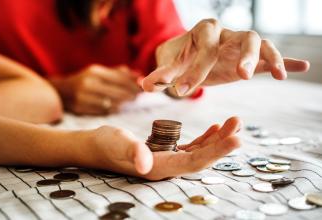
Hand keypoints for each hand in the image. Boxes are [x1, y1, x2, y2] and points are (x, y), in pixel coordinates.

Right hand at [54, 65, 140, 114]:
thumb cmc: (87, 80)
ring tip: (129, 104)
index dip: (133, 85)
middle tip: (138, 98)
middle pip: (117, 92)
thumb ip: (120, 73)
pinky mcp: (80, 108)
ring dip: (123, 105)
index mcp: (95, 72)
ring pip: (111, 104)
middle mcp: (88, 83)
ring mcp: (83, 97)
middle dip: (130, 96)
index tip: (142, 89)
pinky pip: (102, 111)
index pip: (119, 79)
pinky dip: (112, 110)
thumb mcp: (100, 72)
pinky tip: (117, 108)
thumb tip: (139, 76)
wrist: (62, 91)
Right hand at [90, 116, 240, 179]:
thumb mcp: (118, 143)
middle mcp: (167, 167)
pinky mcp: (165, 152)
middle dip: (223, 143)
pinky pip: (190, 147)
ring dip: (218, 139)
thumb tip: (144, 164)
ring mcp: (167, 160)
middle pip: (202, 158)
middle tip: (239, 125)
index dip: (216, 152)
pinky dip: (205, 138)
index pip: (194, 162)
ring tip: (233, 123)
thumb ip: (132, 152)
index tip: (236, 139)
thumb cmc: (105, 144)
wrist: (96, 146)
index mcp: (159, 168)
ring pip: (199, 152)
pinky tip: (215, 129)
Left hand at [142, 19, 309, 95]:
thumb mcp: (168, 66)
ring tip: (277, 75)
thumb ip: (160, 75)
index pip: (204, 49)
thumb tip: (145, 85)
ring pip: (260, 43)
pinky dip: (284, 61)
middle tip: (241, 76)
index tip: (183, 92)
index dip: (194, 71)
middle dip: (243, 55)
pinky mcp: (248, 57)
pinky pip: (270, 56)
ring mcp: (239, 44)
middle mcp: (225, 33)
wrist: (188, 56)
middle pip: (242, 37)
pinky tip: (301, 67)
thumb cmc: (178, 59)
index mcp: (203, 32)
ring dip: (268, 57)